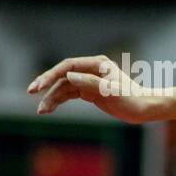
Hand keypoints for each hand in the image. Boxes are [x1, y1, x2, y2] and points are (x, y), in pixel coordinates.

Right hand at [28, 55, 156, 123]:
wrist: (145, 109)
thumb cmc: (133, 99)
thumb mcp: (112, 92)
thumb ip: (91, 84)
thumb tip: (69, 76)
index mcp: (97, 64)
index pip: (68, 65)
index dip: (51, 74)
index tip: (40, 85)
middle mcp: (91, 69)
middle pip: (62, 75)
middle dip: (46, 84)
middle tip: (31, 92)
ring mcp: (89, 80)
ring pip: (64, 87)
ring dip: (51, 97)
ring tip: (41, 111)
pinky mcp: (89, 92)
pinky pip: (69, 95)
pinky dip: (58, 101)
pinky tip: (48, 109)